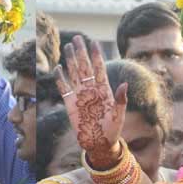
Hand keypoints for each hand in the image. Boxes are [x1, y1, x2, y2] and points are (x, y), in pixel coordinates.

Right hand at [55, 36, 126, 167]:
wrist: (99, 145)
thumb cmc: (112, 131)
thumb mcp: (119, 116)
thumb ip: (120, 100)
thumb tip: (124, 84)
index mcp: (104, 90)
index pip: (99, 69)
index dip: (96, 56)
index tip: (93, 42)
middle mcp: (91, 90)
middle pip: (85, 67)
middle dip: (81, 53)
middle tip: (77, 38)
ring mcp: (80, 96)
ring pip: (75, 74)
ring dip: (71, 61)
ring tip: (68, 47)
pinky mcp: (70, 105)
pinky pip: (64, 88)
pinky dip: (60, 79)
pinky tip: (58, 68)